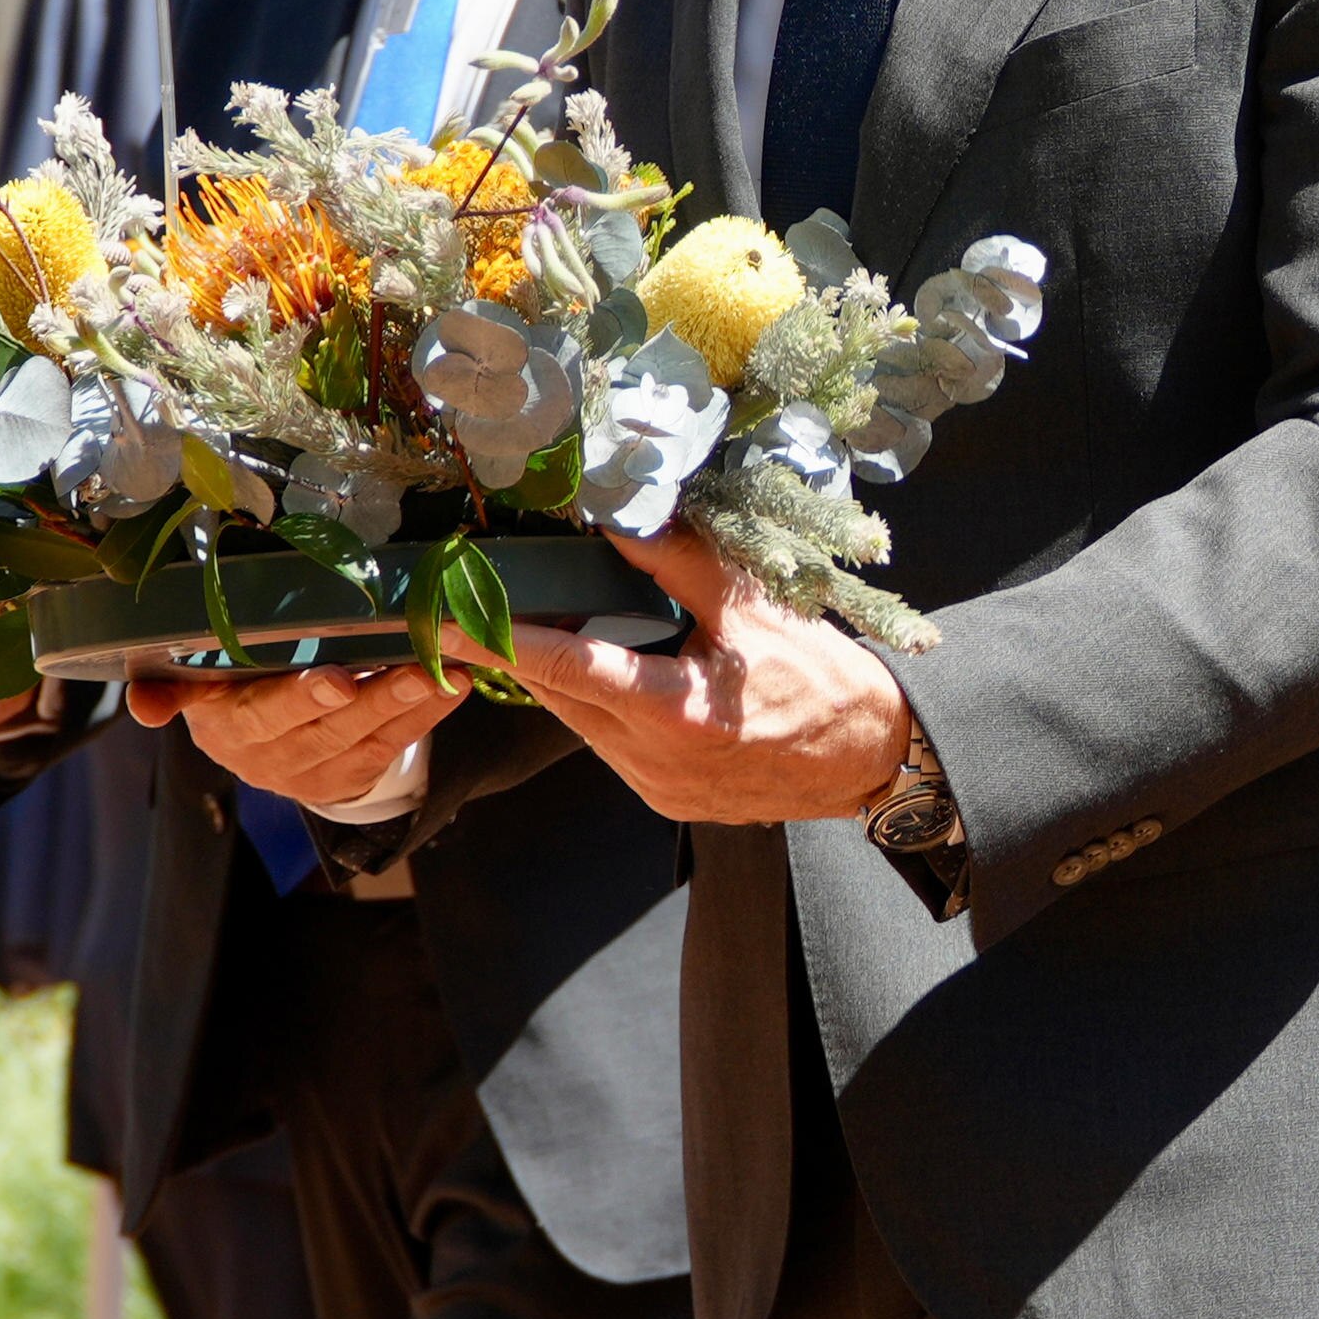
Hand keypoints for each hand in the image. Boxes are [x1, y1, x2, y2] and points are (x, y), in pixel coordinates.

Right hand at [130, 664, 457, 811]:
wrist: (263, 742)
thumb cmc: (237, 680)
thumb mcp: (206, 670)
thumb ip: (183, 674)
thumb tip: (144, 700)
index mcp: (213, 716)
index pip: (228, 707)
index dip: (273, 699)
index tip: (324, 683)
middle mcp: (251, 753)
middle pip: (298, 726)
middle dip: (342, 702)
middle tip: (383, 675)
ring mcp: (297, 775)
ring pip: (350, 741)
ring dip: (396, 706)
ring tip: (434, 674)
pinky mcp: (336, 786)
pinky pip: (383, 752)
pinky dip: (420, 719)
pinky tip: (452, 689)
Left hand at [471, 526, 914, 827]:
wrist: (871, 758)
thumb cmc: (824, 682)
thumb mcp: (755, 611)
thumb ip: (681, 565)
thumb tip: (621, 520)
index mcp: (676, 714)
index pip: (569, 668)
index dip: (503, 642)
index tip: (446, 623)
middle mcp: (654, 762)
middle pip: (561, 699)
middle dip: (523, 652)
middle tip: (488, 603)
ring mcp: (657, 788)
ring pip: (582, 725)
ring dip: (564, 679)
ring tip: (554, 627)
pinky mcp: (667, 799)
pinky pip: (612, 747)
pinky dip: (603, 707)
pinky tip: (618, 674)